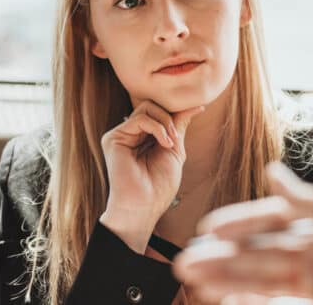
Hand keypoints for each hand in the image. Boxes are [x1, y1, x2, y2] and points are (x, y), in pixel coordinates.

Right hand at [99, 100, 203, 252]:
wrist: (145, 206)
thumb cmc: (160, 185)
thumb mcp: (175, 150)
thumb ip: (179, 126)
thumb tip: (195, 106)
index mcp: (143, 137)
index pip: (159, 112)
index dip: (176, 111)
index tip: (199, 109)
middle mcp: (130, 134)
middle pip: (151, 106)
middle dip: (170, 117)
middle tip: (176, 139)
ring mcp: (121, 135)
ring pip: (146, 108)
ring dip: (165, 123)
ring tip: (170, 143)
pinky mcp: (113, 138)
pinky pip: (140, 119)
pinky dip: (158, 128)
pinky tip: (164, 143)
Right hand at [174, 163, 312, 304]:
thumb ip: (307, 202)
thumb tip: (273, 171)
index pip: (272, 222)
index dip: (241, 224)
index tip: (210, 229)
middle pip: (258, 253)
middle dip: (222, 258)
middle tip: (187, 263)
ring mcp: (312, 280)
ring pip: (259, 277)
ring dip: (225, 278)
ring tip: (194, 280)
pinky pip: (272, 298)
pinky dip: (246, 297)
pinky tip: (225, 297)